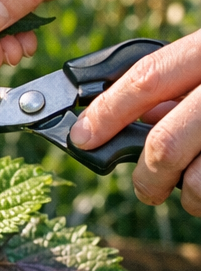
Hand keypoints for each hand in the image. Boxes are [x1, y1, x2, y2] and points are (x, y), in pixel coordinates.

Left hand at [68, 31, 200, 216]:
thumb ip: (171, 90)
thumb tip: (127, 121)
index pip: (147, 78)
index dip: (107, 111)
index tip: (80, 137)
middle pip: (164, 143)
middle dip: (144, 175)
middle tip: (145, 185)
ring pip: (194, 180)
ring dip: (182, 192)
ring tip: (188, 185)